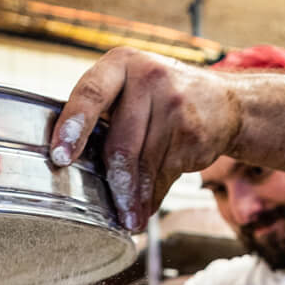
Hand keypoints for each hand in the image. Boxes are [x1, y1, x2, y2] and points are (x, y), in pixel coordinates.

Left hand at [49, 48, 240, 231]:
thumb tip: (70, 167)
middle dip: (114, 185)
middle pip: (120, 144)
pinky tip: (148, 207)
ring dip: (135, 200)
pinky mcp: (192, 132)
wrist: (224, 101)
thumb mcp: (130, 87)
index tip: (60, 157)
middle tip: (107, 211)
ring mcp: (174, 105)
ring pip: (144, 166)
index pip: (90, 94)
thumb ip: (101, 113)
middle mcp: (148, 78)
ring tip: (130, 220)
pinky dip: (154, 196)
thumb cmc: (160, 99)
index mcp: (120, 64)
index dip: (73, 127)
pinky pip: (165, 174)